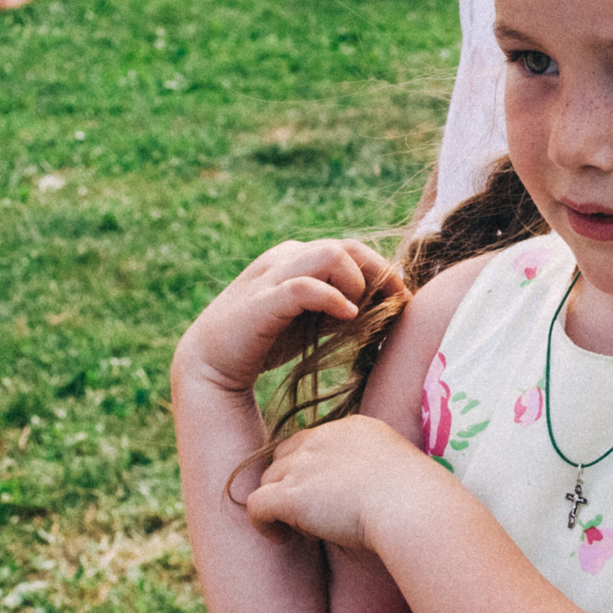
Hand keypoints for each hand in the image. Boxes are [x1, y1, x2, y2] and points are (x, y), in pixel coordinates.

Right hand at [171, 239, 398, 400]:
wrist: (210, 365)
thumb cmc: (266, 339)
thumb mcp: (313, 319)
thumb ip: (343, 306)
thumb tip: (388, 303)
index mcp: (297, 257)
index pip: (352, 248)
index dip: (383, 270)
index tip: (403, 299)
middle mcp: (285, 258)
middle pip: (347, 247)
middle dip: (377, 273)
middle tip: (393, 304)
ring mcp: (271, 276)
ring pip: (330, 254)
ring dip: (356, 282)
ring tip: (358, 313)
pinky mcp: (261, 302)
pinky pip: (304, 287)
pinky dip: (332, 298)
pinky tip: (346, 317)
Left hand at [244, 414, 444, 551]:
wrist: (412, 506)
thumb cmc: (418, 497)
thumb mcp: (400, 466)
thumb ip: (378, 467)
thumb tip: (370, 490)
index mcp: (353, 427)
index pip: (313, 441)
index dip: (312, 468)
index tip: (326, 494)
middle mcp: (323, 438)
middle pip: (285, 456)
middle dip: (291, 482)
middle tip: (311, 513)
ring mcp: (304, 465)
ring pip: (269, 480)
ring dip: (280, 504)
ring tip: (303, 529)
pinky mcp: (289, 495)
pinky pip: (256, 506)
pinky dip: (263, 524)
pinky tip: (281, 539)